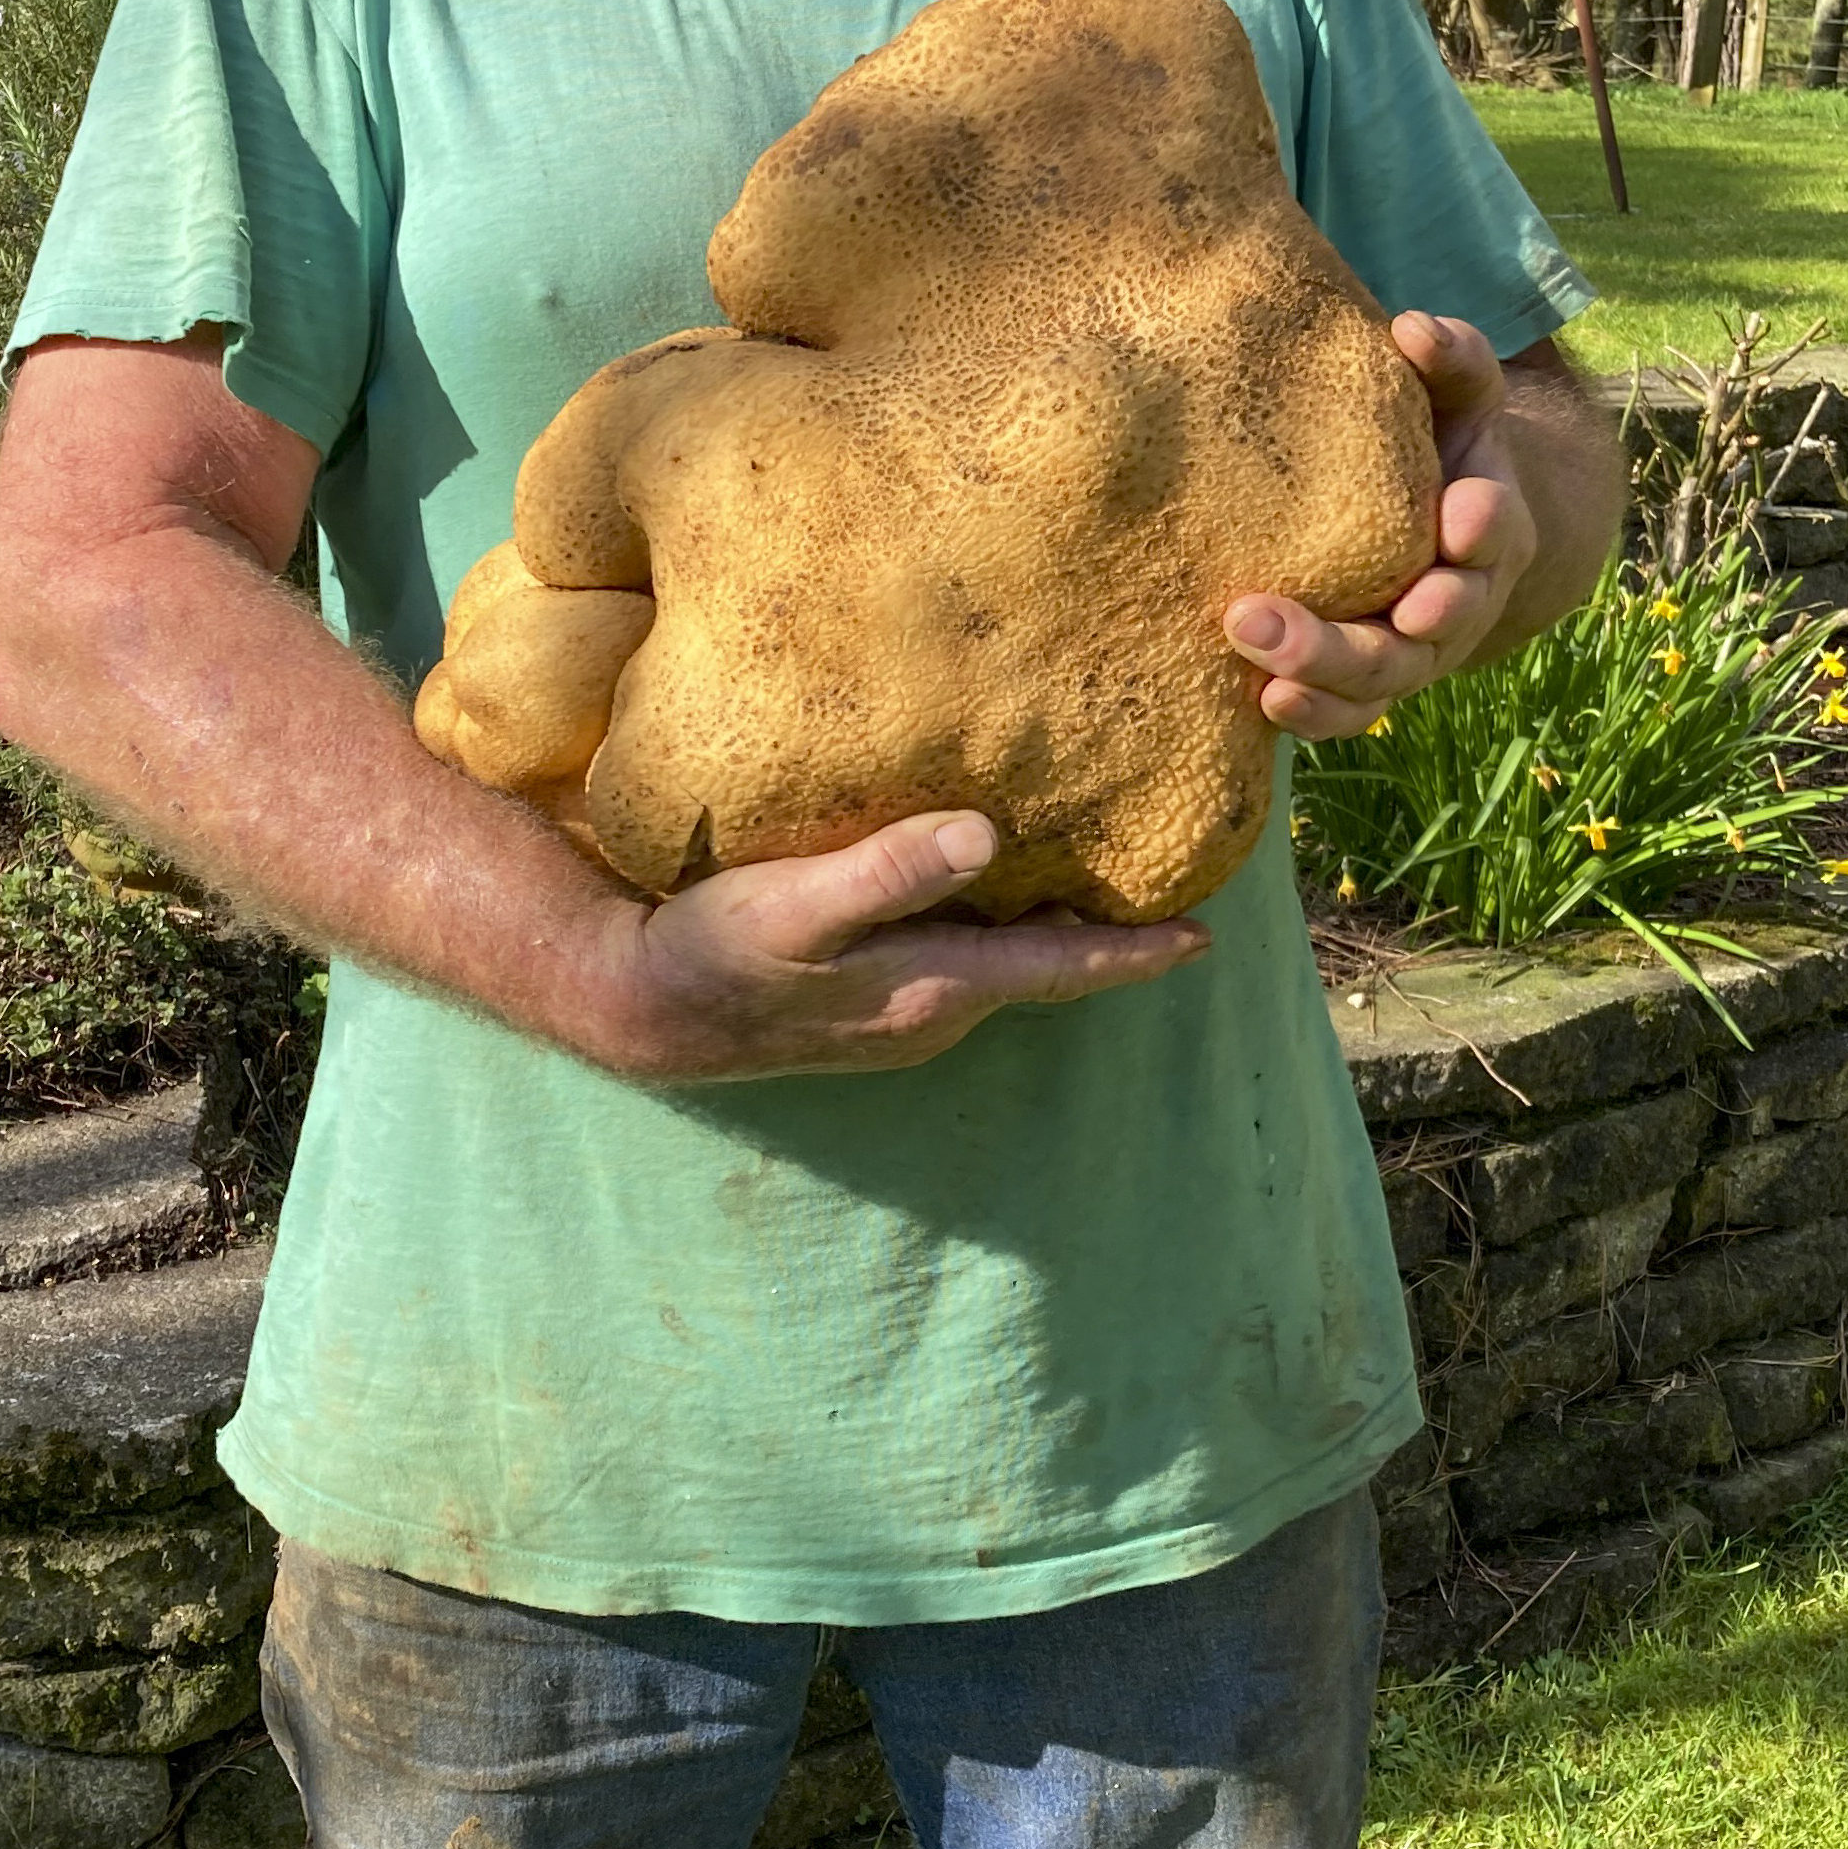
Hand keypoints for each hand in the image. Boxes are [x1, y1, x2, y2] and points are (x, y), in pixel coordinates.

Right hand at [593, 810, 1209, 1081]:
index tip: (1204, 937)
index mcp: (933, 986)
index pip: (1060, 968)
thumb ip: (888, 872)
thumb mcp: (797, 904)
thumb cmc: (718, 949)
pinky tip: (992, 887)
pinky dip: (996, 927)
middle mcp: (932, 1011)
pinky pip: (960, 960)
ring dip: (1052, 930)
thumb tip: (985, 835)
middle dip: (1108, 936)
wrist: (644, 1009)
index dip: (1133, 952)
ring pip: (1003, 966)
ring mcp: (900, 1012)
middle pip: (1044, 969)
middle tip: (1171, 889)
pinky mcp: (868, 999)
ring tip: (1099, 879)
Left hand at [1222, 311, 1537, 741]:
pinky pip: (1351, 709)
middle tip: (1307, 619)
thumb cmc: (1437, 442)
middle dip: (1380, 627)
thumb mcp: (1456, 394)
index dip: (1482, 524)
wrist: (1442, 517)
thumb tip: (1413, 326)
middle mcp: (1461, 596)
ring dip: (1331, 678)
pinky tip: (1269, 705)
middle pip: (1435, 624)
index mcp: (1489, 520)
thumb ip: (1451, 358)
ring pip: (1387, 679)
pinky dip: (1317, 714)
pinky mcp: (1373, 679)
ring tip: (1274, 678)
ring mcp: (1418, 647)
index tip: (1459, 516)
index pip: (1495, 525)